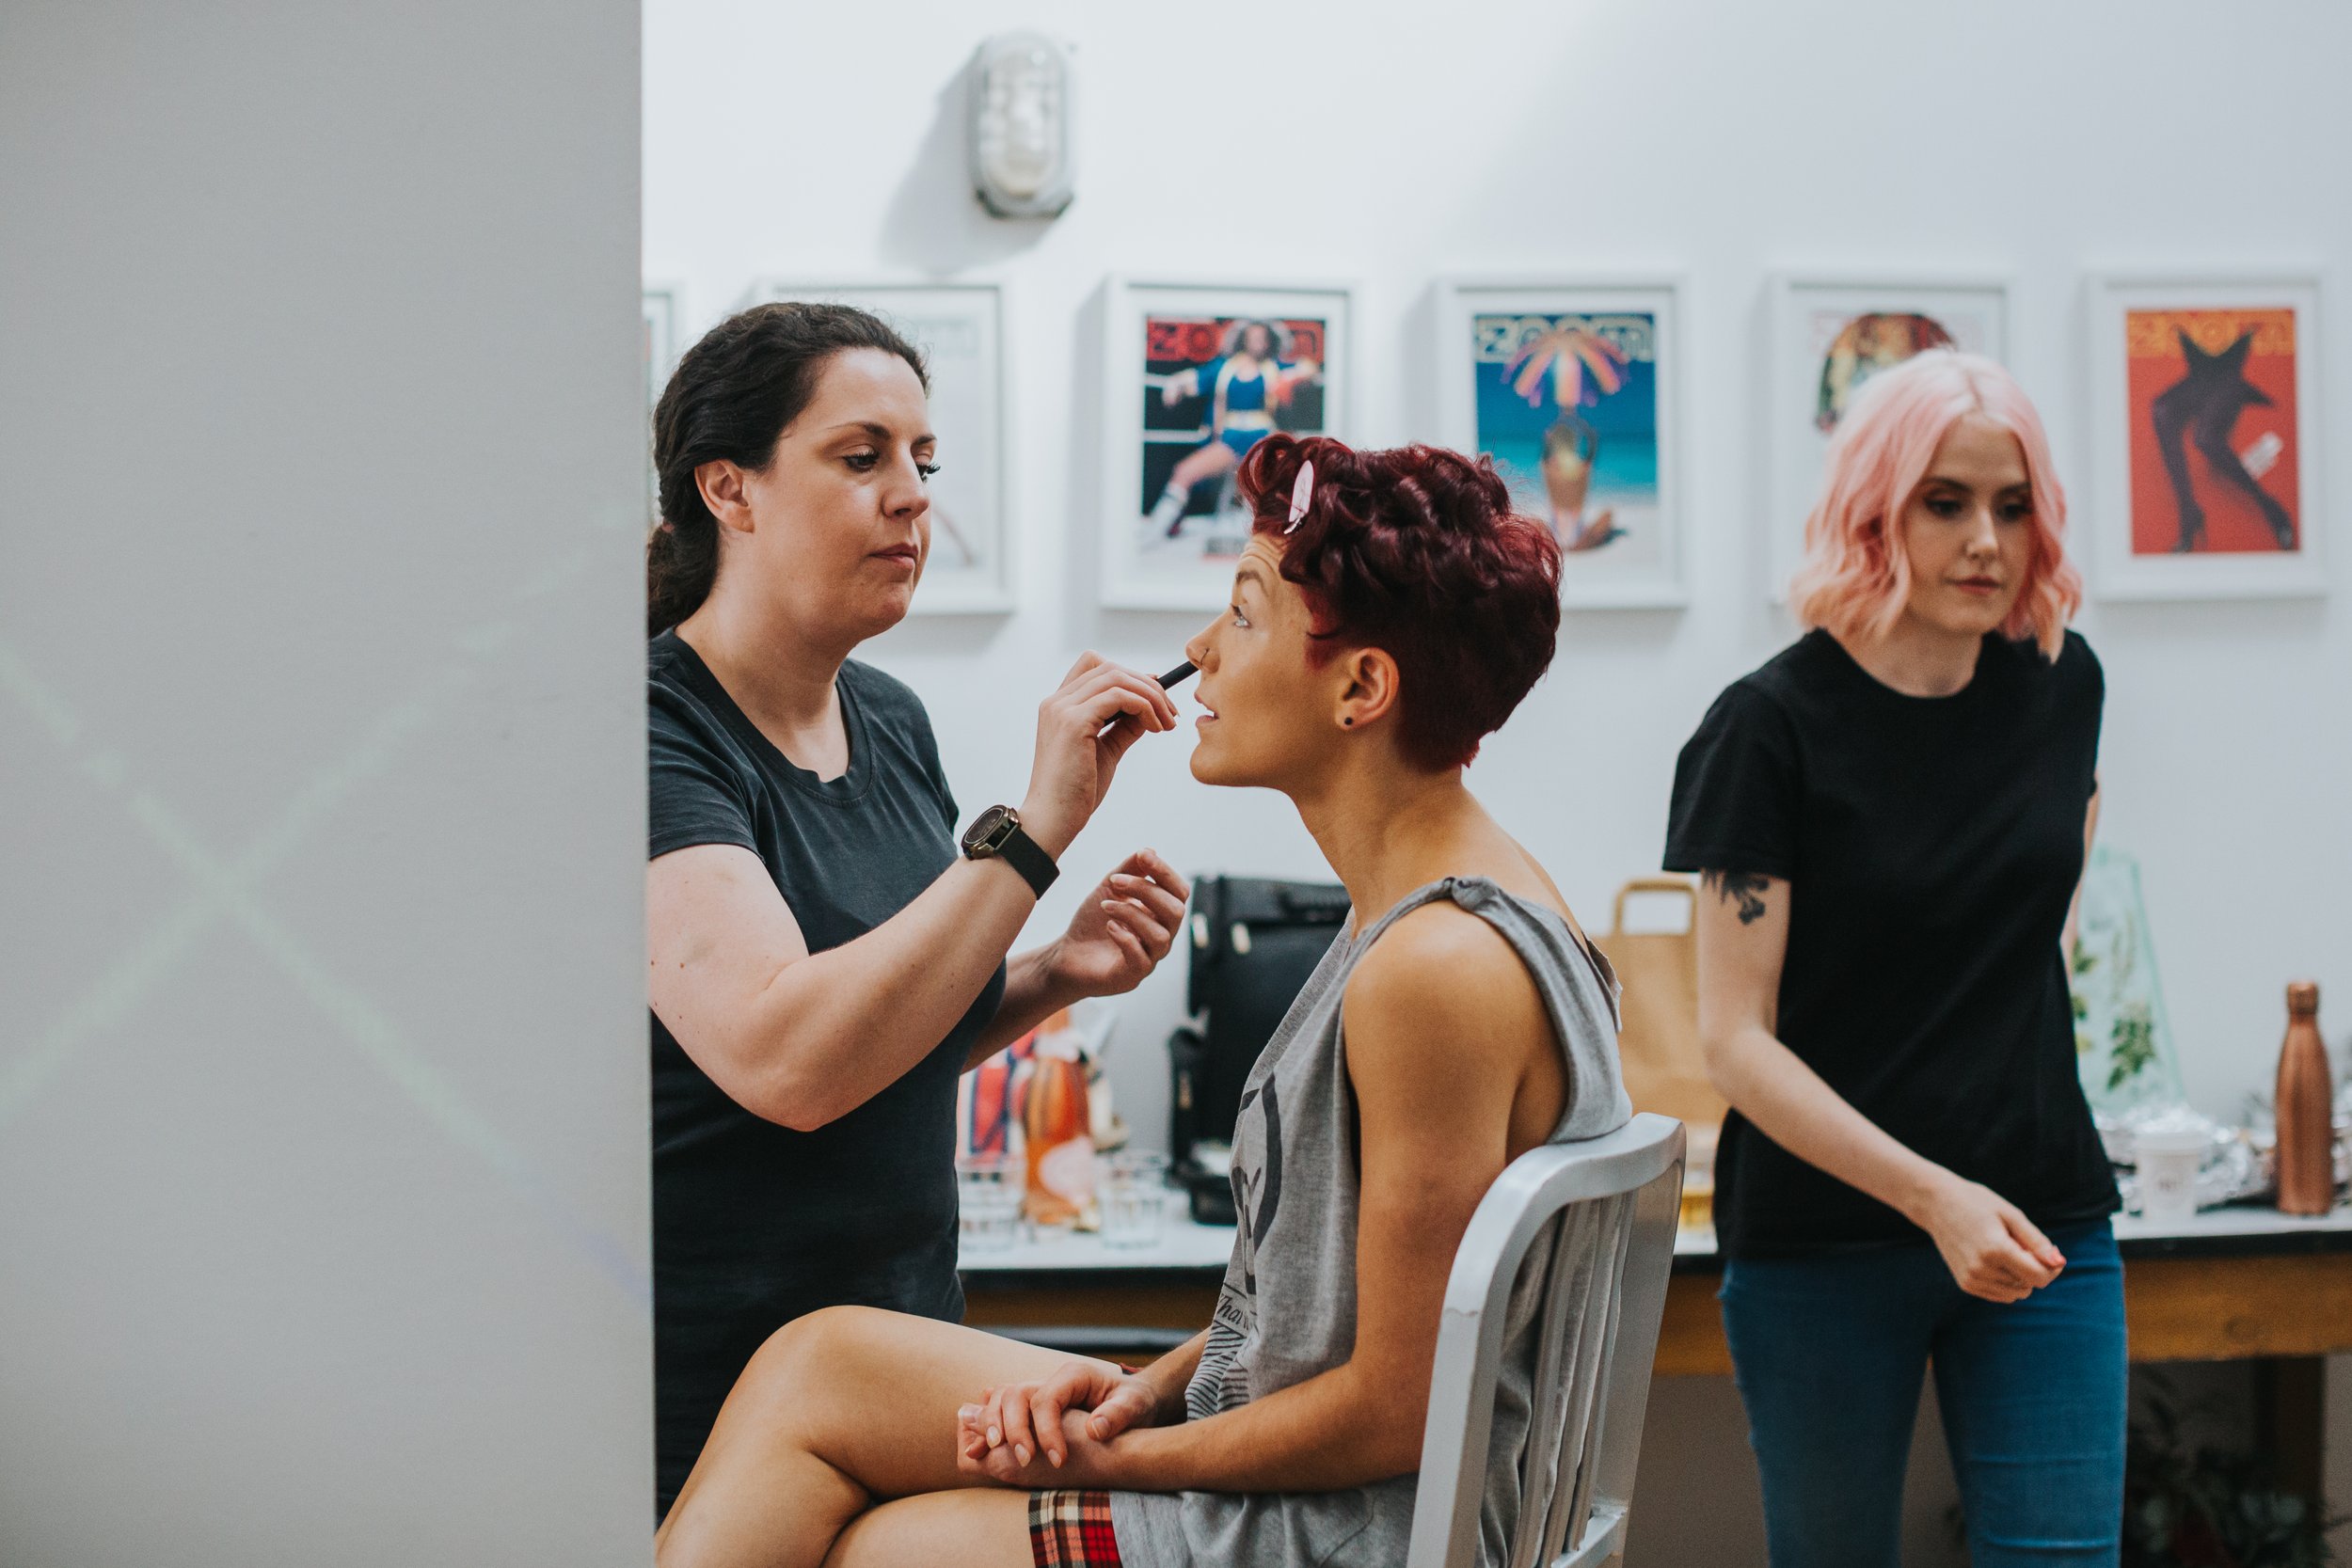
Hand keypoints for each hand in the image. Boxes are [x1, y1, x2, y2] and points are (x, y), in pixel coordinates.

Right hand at [956, 1358, 1157, 1482]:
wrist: (1135, 1399)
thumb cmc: (1136, 1403)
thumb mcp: (1136, 1406)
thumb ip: (1118, 1415)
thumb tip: (1095, 1429)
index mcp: (1074, 1376)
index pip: (1047, 1399)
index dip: (1046, 1430)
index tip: (1058, 1461)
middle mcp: (1051, 1380)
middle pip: (1016, 1395)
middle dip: (1013, 1428)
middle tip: (1024, 1461)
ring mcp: (1039, 1392)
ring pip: (1001, 1399)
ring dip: (992, 1425)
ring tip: (989, 1453)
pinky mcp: (1033, 1407)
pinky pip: (1001, 1410)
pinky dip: (986, 1426)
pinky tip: (977, 1446)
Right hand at [1021, 655, 1178, 857]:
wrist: (1053, 821)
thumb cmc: (1075, 793)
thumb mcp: (1106, 751)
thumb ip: (1123, 728)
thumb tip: (1148, 710)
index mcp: (1060, 706)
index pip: (1094, 665)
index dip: (1129, 674)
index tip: (1156, 694)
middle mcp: (1057, 701)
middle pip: (1110, 667)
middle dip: (1147, 685)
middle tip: (1171, 713)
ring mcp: (1063, 709)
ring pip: (1117, 677)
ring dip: (1151, 696)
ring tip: (1167, 723)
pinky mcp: (1073, 723)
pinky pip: (1119, 696)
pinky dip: (1144, 707)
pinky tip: (1155, 728)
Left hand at [1046, 852, 1190, 998]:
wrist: (1067, 954)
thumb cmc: (1093, 922)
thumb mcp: (1109, 889)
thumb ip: (1128, 870)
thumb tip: (1149, 851)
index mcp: (1160, 914)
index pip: (1179, 892)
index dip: (1165, 872)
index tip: (1143, 855)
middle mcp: (1162, 935)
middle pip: (1175, 911)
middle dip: (1146, 890)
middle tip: (1114, 881)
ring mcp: (1150, 958)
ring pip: (1160, 935)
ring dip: (1130, 913)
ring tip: (1105, 906)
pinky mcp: (1132, 976)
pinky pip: (1141, 958)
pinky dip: (1125, 938)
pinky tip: (1109, 927)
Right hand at [1910, 1172, 2064, 1302]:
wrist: (1936, 1204)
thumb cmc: (1977, 1203)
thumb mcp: (2011, 1215)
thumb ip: (2037, 1242)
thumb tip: (2060, 1263)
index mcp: (1996, 1249)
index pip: (2039, 1276)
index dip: (2052, 1267)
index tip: (2050, 1250)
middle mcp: (1982, 1269)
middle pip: (2029, 1285)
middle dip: (2035, 1268)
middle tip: (2022, 1243)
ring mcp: (1972, 1279)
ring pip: (2017, 1293)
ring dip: (2021, 1277)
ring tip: (2007, 1250)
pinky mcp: (1966, 1284)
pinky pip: (2001, 1294)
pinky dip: (2007, 1282)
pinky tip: (1997, 1261)